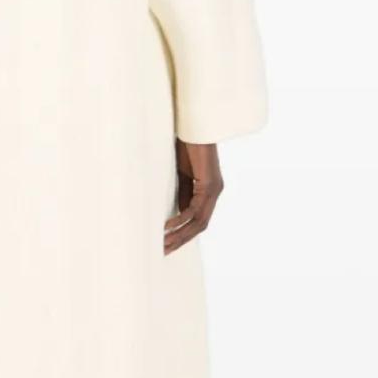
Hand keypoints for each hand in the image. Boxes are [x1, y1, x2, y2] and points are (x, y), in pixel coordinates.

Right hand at [164, 140, 222, 254]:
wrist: (195, 125)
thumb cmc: (187, 144)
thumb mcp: (182, 173)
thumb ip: (183, 192)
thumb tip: (177, 212)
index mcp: (208, 190)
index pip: (197, 220)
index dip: (183, 234)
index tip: (167, 245)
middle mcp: (214, 192)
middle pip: (199, 226)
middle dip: (180, 241)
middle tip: (163, 252)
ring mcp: (214, 189)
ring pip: (198, 222)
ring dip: (180, 235)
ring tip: (163, 244)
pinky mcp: (210, 184)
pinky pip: (194, 209)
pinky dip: (180, 220)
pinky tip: (167, 227)